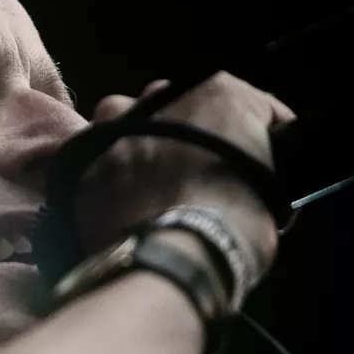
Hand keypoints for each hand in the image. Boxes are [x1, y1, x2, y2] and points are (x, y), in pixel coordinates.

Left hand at [71, 73, 297, 280]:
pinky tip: (122, 197)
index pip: (252, 106)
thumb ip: (257, 168)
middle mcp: (160, 96)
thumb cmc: (233, 227)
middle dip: (193, 133)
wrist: (167, 262)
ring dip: (142, 142)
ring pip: (130, 121)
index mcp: (219, 92)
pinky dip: (109, 172)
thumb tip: (245, 185)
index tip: (261, 160)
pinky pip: (98, 157)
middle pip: (183, 107)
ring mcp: (115, 124)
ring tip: (154, 181)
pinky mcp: (81, 157)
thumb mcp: (272, 193)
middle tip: (202, 173)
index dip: (259, 136)